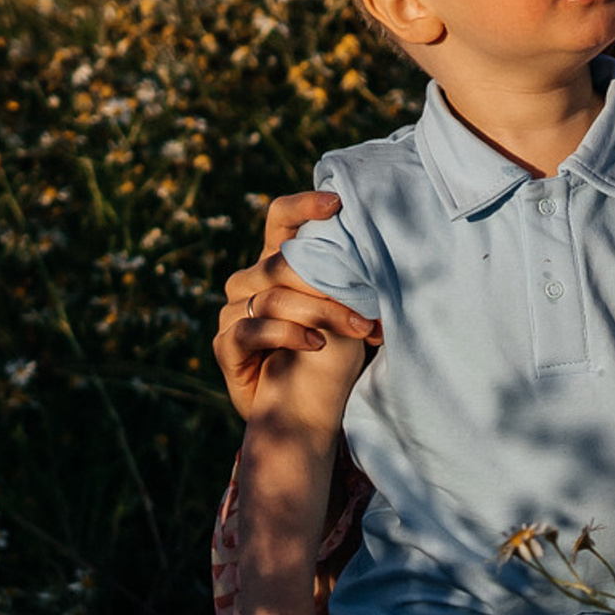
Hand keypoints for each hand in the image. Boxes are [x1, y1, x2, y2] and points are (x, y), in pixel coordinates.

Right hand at [214, 191, 379, 419]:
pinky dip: (289, 335)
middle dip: (329, 286)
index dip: (302, 207)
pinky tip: (317, 345)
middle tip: (371, 310)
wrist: (306, 411)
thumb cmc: (333, 356)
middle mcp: (249, 282)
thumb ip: (351, 281)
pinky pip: (253, 330)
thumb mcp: (347, 311)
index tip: (337, 203)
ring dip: (321, 313)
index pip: (280, 221)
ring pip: (272, 298)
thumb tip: (389, 249)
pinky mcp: (225, 346)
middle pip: (281, 265)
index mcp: (278, 264)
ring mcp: (233, 313)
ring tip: (359, 330)